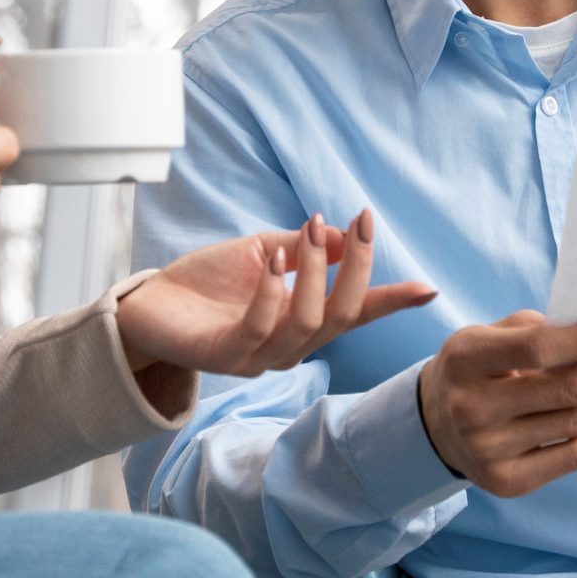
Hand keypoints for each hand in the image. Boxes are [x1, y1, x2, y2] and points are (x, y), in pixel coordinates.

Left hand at [115, 210, 435, 376]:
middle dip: (358, 267)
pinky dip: (273, 289)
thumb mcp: (263, 253)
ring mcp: (259, 356)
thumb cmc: (207, 283)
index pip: (356, 314)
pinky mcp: (226, 356)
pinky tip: (273, 258)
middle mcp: (289, 347)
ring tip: (308, 227)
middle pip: (342, 315)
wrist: (149, 306)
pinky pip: (260, 326)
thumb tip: (340, 236)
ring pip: (308, 322)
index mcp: (302, 324)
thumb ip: (302, 250)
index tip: (427, 287)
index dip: (391, 301)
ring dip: (313, 270)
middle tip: (358, 221)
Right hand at [416, 312, 576, 497]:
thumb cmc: (473, 370)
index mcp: (466, 359)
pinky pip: (571, 458)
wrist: (432, 425)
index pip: (537, 348)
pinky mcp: (506, 482)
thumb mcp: (484, 336)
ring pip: (575, 425)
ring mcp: (488, 450)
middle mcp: (473, 407)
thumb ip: (532, 330)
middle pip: (566, 390)